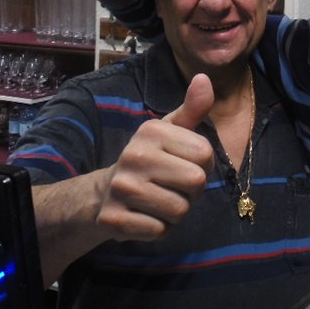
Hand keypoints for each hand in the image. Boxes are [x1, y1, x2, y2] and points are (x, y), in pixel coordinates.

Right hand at [95, 74, 215, 240]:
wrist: (104, 194)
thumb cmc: (150, 159)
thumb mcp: (171, 131)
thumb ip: (193, 109)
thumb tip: (204, 78)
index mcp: (151, 130)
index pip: (205, 153)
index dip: (202, 164)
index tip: (183, 163)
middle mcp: (133, 155)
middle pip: (196, 182)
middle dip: (192, 190)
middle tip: (173, 186)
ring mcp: (121, 188)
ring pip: (180, 210)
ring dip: (177, 211)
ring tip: (159, 200)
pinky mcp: (114, 218)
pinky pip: (160, 230)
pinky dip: (159, 228)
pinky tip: (145, 216)